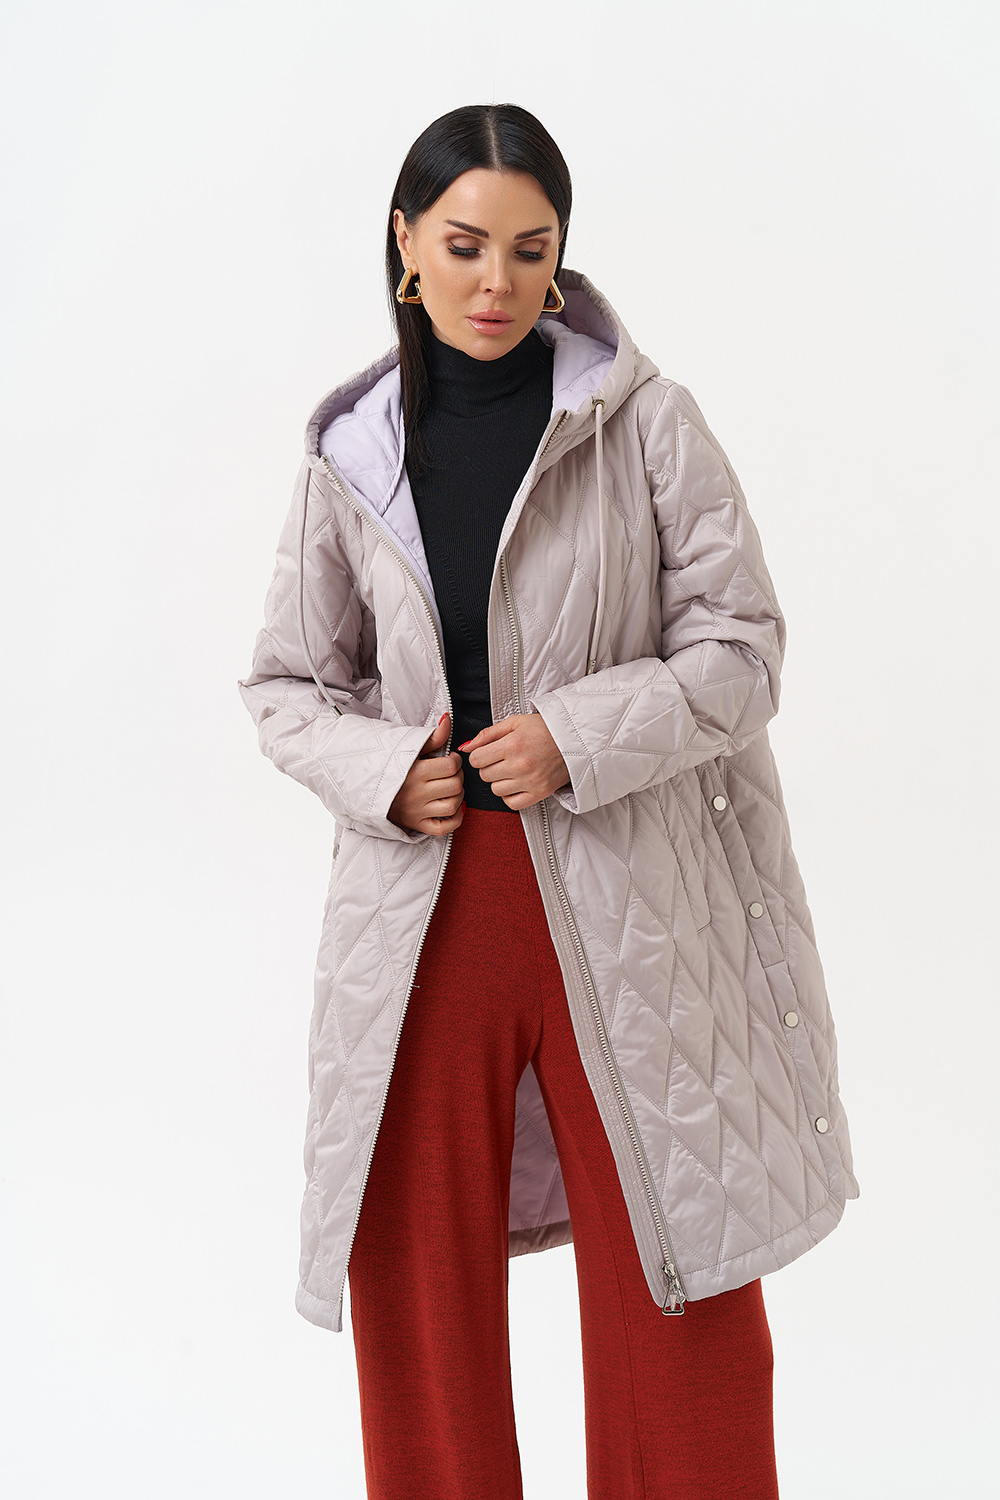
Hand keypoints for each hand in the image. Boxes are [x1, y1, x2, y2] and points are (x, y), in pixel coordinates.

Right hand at [387, 712, 464, 835]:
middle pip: (455, 785)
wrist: (365, 786)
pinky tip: (452, 807)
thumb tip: (447, 719)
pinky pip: (444, 828)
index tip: (450, 760)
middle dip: (458, 776)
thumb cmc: (389, 765)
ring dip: (458, 796)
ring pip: (453, 805)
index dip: (455, 761)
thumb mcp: (408, 748)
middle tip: (450, 773)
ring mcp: (416, 811)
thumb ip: (432, 737)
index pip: (451, 767)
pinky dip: (455, 818)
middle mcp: (416, 793)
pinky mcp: (416, 824)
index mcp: (414, 772)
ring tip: (450, 788)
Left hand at [458, 713, 569, 810]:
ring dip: (499, 781)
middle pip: (484, 775)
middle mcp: (520, 765)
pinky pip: (511, 803)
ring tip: (511, 770)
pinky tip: (516, 783)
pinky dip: (510, 795)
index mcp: (512, 745)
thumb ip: (487, 734)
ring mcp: (530, 781)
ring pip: (495, 790)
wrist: (574, 739)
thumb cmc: (545, 728)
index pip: (476, 760)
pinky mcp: (539, 793)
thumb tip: (466, 748)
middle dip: (489, 767)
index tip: (488, 753)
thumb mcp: (515, 722)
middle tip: (502, 759)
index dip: (479, 755)